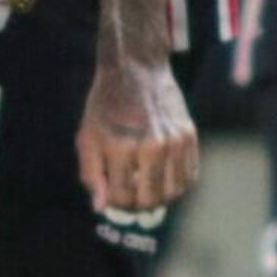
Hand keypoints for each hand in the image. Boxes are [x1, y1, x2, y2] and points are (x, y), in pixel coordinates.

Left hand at [76, 52, 197, 218]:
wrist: (135, 69)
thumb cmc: (106, 105)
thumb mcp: (87, 136)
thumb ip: (91, 173)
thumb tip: (100, 207)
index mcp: (121, 148)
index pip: (121, 198)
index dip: (114, 203)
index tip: (112, 195)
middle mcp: (151, 147)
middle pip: (149, 201)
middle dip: (136, 204)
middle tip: (129, 193)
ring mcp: (174, 142)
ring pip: (173, 193)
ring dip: (158, 196)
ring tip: (145, 185)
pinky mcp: (189, 136)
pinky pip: (190, 177)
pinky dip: (177, 184)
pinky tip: (163, 176)